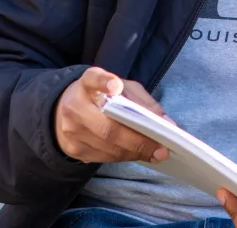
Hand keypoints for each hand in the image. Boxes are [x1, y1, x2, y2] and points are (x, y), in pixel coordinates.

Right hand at [53, 66, 173, 162]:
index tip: (116, 86)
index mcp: (87, 84)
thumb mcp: (124, 89)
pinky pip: (104, 157)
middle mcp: (75, 106)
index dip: (104, 82)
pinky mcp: (73, 149)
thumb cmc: (103, 97)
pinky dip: (126, 157)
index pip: (93, 79)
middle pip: (108, 128)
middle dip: (138, 141)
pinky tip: (139, 154)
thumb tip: (167, 124)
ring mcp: (71, 130)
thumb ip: (143, 102)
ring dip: (136, 152)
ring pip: (108, 147)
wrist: (69, 110)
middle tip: (161, 149)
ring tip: (155, 153)